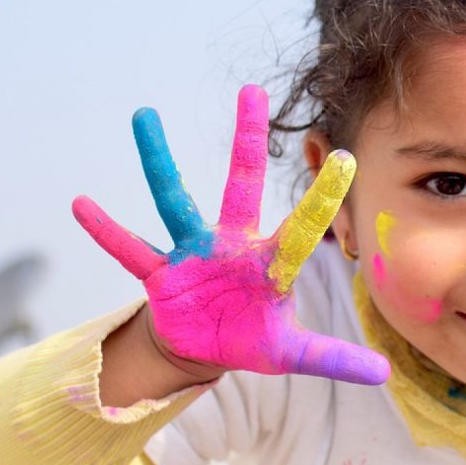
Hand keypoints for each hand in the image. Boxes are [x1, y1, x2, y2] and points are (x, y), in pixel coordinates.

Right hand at [72, 85, 389, 384]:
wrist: (204, 346)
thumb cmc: (251, 338)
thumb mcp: (291, 354)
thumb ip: (334, 357)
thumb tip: (384, 373)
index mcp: (270, 263)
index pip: (303, 228)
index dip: (322, 199)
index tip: (347, 159)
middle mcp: (232, 245)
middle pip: (242, 184)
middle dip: (247, 140)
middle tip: (252, 90)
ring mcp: (193, 253)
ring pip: (174, 200)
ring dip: (158, 161)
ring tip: (144, 115)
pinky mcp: (160, 273)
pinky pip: (129, 249)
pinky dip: (106, 231)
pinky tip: (81, 204)